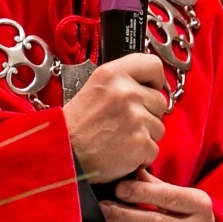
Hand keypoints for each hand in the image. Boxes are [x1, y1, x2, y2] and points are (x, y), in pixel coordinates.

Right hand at [63, 53, 167, 182]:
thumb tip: (148, 86)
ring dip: (144, 135)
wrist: (62, 155)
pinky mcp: (140, 143)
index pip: (154, 66)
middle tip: (124, 122)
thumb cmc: (75, 126)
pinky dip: (141, 155)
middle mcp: (126, 92)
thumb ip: (121, 82)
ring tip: (119, 138)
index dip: (154, 80)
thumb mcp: (93, 88)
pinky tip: (121, 152)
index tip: (149, 89)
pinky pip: (154, 149)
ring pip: (159, 127)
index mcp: (113, 74)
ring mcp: (135, 118)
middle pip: (160, 101)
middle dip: (148, 114)